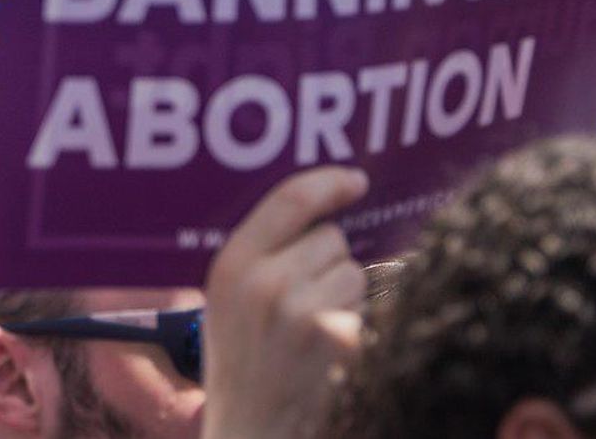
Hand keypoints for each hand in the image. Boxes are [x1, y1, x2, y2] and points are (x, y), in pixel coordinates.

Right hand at [201, 166, 368, 438]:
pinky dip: (359, 327)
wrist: (251, 430)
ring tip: (314, 331)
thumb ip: (261, 251)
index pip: (291, 197)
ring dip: (345, 295)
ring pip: (354, 273)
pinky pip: (368, 310)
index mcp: (232, 264)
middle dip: (327, 261)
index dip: (330, 182)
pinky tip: (332, 353)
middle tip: (303, 302)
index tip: (355, 180)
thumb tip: (324, 207)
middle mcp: (267, 283)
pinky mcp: (341, 343)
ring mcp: (307, 314)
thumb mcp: (227, 298)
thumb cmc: (242, 361)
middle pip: (331, 237)